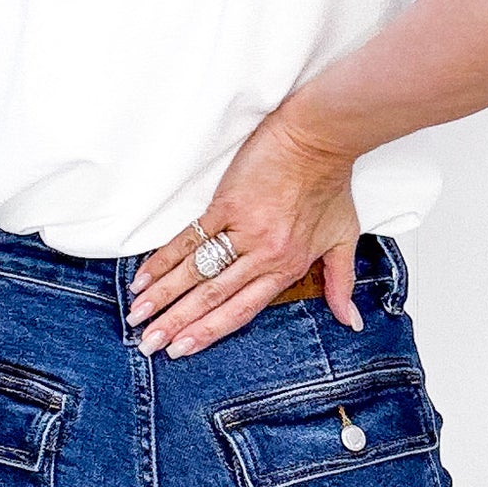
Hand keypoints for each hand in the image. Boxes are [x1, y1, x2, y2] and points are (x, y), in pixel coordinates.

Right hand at [128, 109, 363, 357]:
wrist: (319, 137)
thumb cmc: (331, 185)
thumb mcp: (343, 239)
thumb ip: (341, 284)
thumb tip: (350, 322)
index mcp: (286, 269)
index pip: (240, 310)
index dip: (208, 331)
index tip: (182, 349)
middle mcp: (262, 255)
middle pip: (212, 297)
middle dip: (176, 323)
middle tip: (148, 344)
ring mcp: (242, 229)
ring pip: (197, 272)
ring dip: (164, 296)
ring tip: (138, 316)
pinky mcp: (227, 204)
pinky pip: (190, 238)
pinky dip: (165, 259)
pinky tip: (145, 277)